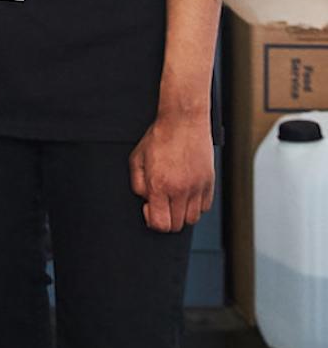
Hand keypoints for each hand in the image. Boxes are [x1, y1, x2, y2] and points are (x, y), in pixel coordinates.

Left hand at [130, 111, 214, 231]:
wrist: (183, 122)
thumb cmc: (160, 138)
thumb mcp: (137, 159)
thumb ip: (137, 184)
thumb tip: (145, 200)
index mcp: (160, 185)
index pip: (160, 224)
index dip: (152, 220)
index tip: (148, 208)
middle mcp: (181, 190)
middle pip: (176, 225)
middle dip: (166, 218)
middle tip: (160, 203)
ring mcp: (198, 188)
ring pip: (192, 219)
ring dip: (181, 214)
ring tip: (173, 198)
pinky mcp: (210, 183)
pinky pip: (204, 207)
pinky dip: (195, 206)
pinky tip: (186, 193)